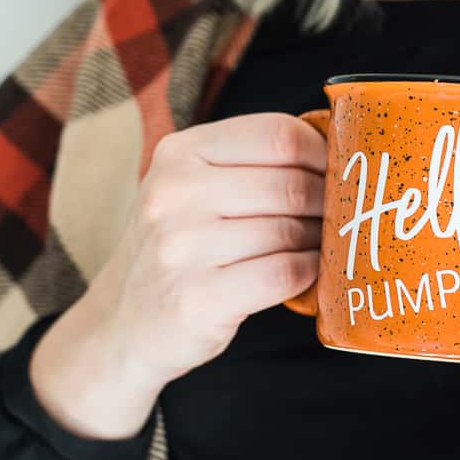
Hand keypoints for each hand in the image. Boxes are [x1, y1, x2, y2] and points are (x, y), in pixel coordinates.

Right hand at [30, 113, 325, 439]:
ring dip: (316, 241)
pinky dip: (306, 273)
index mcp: (179, 153)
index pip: (276, 135)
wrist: (123, 324)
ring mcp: (180, 248)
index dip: (321, 153)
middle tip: (336, 215)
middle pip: (289, 185)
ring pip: (288, 232)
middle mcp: (173, 194)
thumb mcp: (190, 187)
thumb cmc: (177, 248)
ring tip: (316, 244)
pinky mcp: (196, 298)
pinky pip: (282, 274)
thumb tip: (336, 149)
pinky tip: (305, 272)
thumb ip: (247, 163)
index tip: (336, 170)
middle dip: (325, 202)